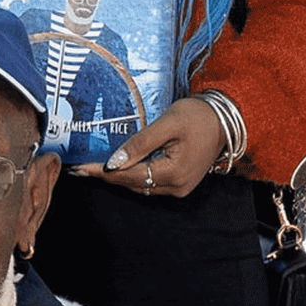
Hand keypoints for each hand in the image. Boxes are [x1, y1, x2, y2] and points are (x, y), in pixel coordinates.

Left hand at [75, 95, 226, 196]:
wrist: (225, 120)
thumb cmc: (198, 116)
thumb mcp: (167, 124)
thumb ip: (140, 144)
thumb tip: (112, 163)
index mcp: (173, 173)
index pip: (128, 175)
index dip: (102, 172)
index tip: (80, 167)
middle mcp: (176, 187)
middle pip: (133, 184)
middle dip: (106, 176)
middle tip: (80, 167)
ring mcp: (179, 188)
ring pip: (140, 186)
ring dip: (119, 177)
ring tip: (94, 167)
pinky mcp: (180, 183)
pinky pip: (150, 183)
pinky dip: (134, 176)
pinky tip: (119, 167)